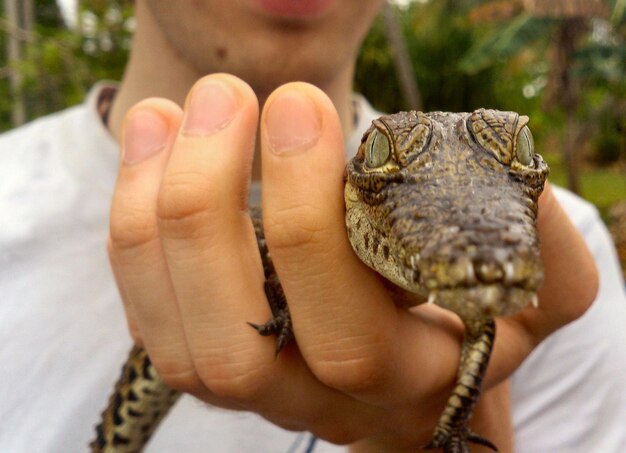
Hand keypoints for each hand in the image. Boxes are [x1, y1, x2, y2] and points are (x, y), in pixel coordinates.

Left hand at [107, 73, 596, 451]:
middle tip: (224, 100)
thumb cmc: (478, 314)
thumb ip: (541, 241)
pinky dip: (134, 231)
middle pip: (238, 343)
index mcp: (409, 382)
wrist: (421, 368)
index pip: (348, 332)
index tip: (299, 104)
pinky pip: (150, 316)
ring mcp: (258, 390)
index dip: (309, 217)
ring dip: (153, 215)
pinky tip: (151, 148)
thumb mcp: (540, 288)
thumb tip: (490, 166)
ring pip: (175, 339)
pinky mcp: (213, 360)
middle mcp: (322, 401)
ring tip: (167, 115)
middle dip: (210, 209)